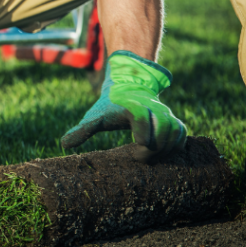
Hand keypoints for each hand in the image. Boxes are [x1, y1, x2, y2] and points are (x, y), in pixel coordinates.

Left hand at [61, 51, 186, 161]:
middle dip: (153, 147)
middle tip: (139, 158)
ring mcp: (164, 113)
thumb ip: (82, 130)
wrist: (128, 88)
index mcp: (131, 106)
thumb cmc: (109, 107)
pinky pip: (182, 133)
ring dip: (166, 148)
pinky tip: (163, 155)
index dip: (142, 130)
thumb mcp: (94, 116)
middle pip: (162, 127)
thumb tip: (64, 144)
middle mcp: (151, 108)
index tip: (138, 145)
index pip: (140, 115)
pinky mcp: (173, 120)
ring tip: (150, 158)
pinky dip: (176, 146)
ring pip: (175, 131)